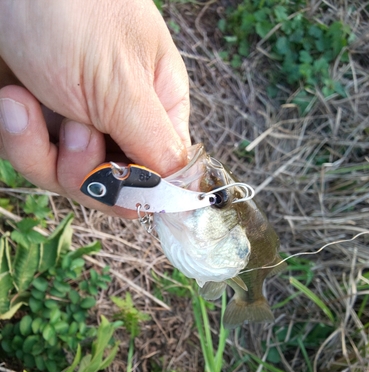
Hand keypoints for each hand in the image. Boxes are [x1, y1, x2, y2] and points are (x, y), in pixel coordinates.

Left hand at [0, 0, 189, 217]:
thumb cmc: (70, 11)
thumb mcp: (121, 84)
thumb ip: (156, 144)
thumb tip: (185, 190)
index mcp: (157, 106)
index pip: (165, 173)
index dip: (143, 191)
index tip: (119, 188)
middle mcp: (121, 120)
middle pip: (115, 186)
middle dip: (87, 172)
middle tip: (75, 131)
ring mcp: (78, 123)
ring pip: (70, 179)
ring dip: (43, 152)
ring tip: (27, 104)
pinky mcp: (40, 125)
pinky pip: (34, 159)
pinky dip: (18, 137)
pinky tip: (12, 100)